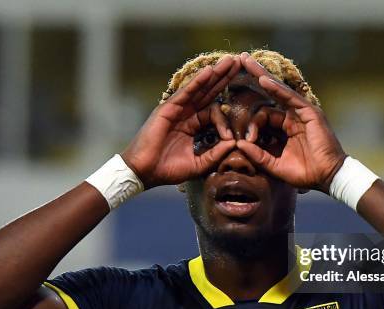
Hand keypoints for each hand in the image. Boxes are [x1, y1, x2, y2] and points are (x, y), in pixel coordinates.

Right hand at [121, 55, 240, 187]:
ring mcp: (177, 109)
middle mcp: (185, 114)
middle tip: (239, 63)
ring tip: (230, 60)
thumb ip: (215, 154)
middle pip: (208, 92)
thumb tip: (234, 143)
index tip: (231, 137)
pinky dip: (198, 81)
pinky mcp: (168, 108)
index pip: (213, 112)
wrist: (144, 172)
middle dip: (224, 78)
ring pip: (200, 88)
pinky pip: (186, 93)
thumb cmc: (167, 170)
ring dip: (215, 74)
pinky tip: (210, 71)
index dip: (224, 120)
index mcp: (192, 126)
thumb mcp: (198, 164)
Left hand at [236, 53, 346, 192]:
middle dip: (254, 76)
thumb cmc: (304, 173)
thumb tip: (238, 144)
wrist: (327, 177)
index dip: (252, 125)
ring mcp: (301, 112)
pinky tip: (263, 80)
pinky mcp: (309, 112)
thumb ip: (257, 155)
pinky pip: (290, 97)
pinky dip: (276, 88)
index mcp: (284, 128)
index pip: (263, 115)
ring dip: (261, 75)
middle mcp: (292, 116)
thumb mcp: (274, 165)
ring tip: (246, 61)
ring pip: (278, 90)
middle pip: (270, 93)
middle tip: (239, 61)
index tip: (246, 140)